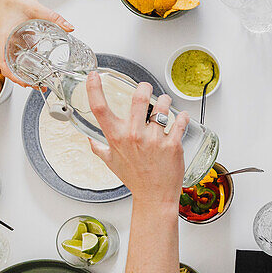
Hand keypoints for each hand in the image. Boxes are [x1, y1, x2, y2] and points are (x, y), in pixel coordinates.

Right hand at [0, 0, 72, 86]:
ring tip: (37, 79)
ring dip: (22, 72)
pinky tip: (37, 63)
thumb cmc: (14, 0)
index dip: (12, 76)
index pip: (3, 63)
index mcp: (5, 38)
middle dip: (21, 79)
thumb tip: (69, 27)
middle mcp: (5, 42)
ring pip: (12, 62)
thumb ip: (54, 18)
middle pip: (9, 67)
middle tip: (36, 85)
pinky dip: (24, 61)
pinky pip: (16, 54)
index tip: (24, 83)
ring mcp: (8, 41)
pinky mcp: (13, 38)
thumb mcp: (36, 9)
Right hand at [85, 72, 187, 206]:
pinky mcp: (173, 144)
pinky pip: (180, 120)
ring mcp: (154, 139)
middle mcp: (134, 136)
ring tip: (165, 103)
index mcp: (116, 138)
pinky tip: (180, 117)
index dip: (94, 88)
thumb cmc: (134, 179)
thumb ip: (99, 148)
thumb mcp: (111, 163)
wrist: (154, 197)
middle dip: (144, 87)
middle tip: (146, 88)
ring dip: (165, 100)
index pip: (99, 108)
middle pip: (138, 98)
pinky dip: (182, 116)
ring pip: (162, 106)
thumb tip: (90, 139)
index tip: (94, 76)